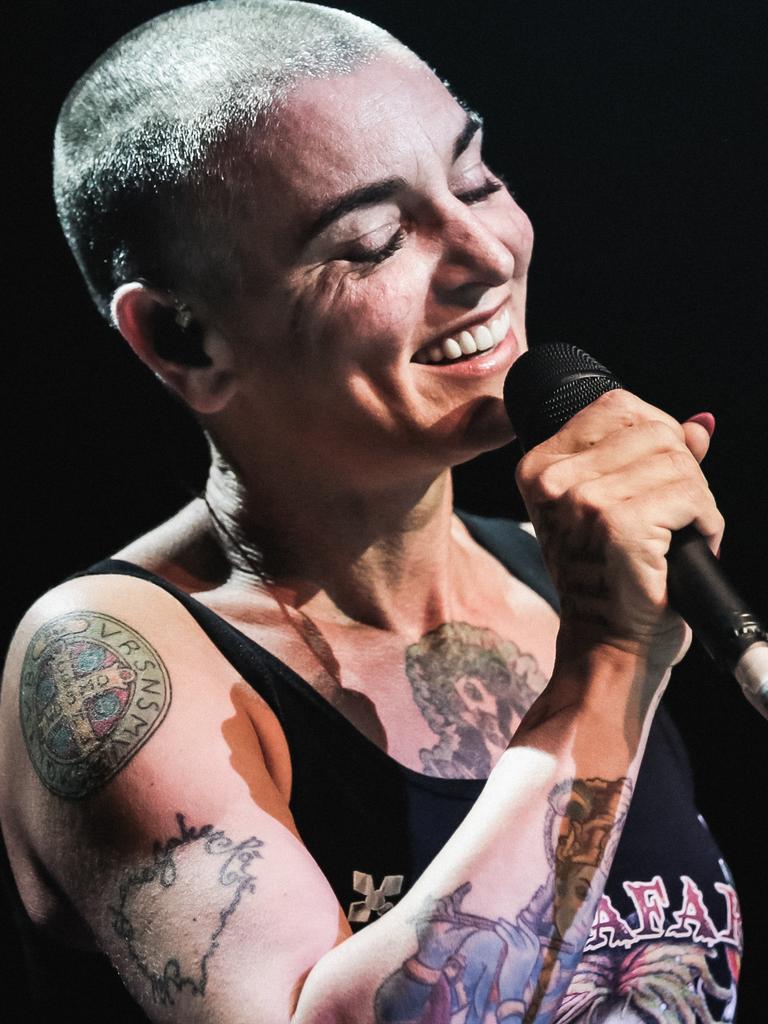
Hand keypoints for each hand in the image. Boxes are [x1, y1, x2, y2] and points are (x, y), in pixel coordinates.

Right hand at [515, 390, 722, 667]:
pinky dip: (706, 523)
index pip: (616, 406)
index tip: (660, 478)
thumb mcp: (616, 507)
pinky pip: (690, 496)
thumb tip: (699, 424)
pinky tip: (688, 547)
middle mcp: (554, 479)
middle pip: (654, 431)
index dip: (657, 432)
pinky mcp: (619, 525)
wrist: (608, 644)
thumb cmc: (611, 581)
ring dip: (696, 501)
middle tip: (673, 518)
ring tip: (678, 536)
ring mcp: (583, 501)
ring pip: (679, 463)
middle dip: (681, 472)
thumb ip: (652, 457)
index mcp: (540, 466)